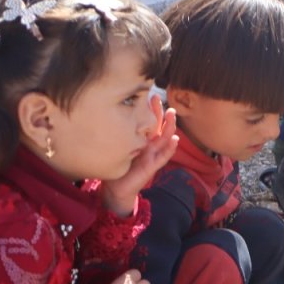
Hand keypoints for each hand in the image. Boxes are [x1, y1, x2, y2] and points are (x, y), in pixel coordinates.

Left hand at [101, 96, 177, 215]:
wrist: (115, 189)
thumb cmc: (116, 166)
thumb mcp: (117, 146)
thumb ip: (118, 135)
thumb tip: (109, 115)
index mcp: (142, 140)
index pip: (149, 121)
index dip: (151, 109)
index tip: (150, 95)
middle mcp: (149, 145)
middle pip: (159, 126)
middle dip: (161, 113)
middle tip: (160, 99)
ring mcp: (153, 155)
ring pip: (165, 138)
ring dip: (170, 126)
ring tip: (172, 114)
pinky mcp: (152, 166)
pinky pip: (163, 156)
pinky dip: (170, 148)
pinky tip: (174, 139)